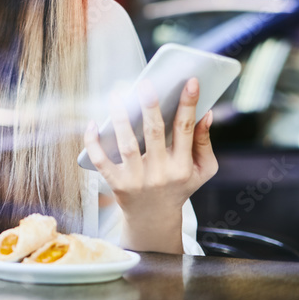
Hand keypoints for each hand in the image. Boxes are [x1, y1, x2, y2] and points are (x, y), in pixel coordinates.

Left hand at [83, 77, 217, 252]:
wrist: (154, 218)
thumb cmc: (178, 186)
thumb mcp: (201, 170)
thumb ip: (203, 142)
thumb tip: (204, 113)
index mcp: (182, 167)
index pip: (186, 129)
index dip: (189, 104)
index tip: (191, 81)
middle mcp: (160, 173)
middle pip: (154, 133)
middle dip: (151, 106)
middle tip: (145, 83)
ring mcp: (136, 179)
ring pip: (127, 144)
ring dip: (120, 118)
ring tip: (117, 94)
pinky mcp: (116, 183)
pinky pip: (101, 161)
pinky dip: (94, 142)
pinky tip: (93, 123)